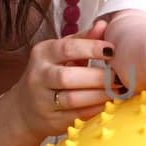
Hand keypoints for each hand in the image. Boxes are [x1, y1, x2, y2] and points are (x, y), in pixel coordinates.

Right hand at [14, 19, 114, 137]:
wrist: (25, 108)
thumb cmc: (51, 73)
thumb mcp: (61, 53)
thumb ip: (83, 39)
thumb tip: (103, 25)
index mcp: (42, 53)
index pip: (67, 48)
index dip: (92, 49)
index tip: (113, 50)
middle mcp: (38, 76)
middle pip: (68, 77)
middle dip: (98, 77)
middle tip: (120, 77)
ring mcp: (42, 100)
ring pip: (73, 99)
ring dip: (99, 95)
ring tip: (117, 91)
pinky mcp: (51, 120)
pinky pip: (77, 116)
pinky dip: (95, 110)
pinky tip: (108, 104)